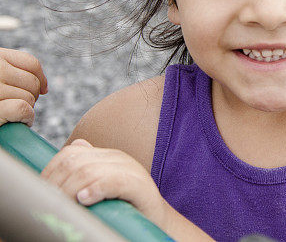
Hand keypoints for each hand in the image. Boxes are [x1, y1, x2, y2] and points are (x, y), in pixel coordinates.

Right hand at [0, 47, 47, 125]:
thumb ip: (10, 71)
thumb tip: (44, 88)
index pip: (31, 63)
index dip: (40, 78)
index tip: (41, 90)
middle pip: (32, 82)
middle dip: (31, 96)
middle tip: (18, 106)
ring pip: (28, 97)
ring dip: (27, 109)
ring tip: (12, 113)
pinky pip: (21, 108)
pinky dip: (25, 117)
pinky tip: (20, 121)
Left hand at [41, 139, 169, 225]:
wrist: (157, 218)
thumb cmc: (126, 206)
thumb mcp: (103, 184)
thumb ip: (87, 170)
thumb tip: (69, 153)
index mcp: (106, 156)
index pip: (69, 154)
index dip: (51, 173)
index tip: (42, 194)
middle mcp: (117, 158)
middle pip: (75, 162)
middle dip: (57, 184)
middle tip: (51, 205)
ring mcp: (130, 169)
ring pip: (89, 171)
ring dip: (70, 191)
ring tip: (66, 206)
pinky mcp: (140, 186)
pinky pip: (114, 181)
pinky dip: (96, 189)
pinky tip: (85, 200)